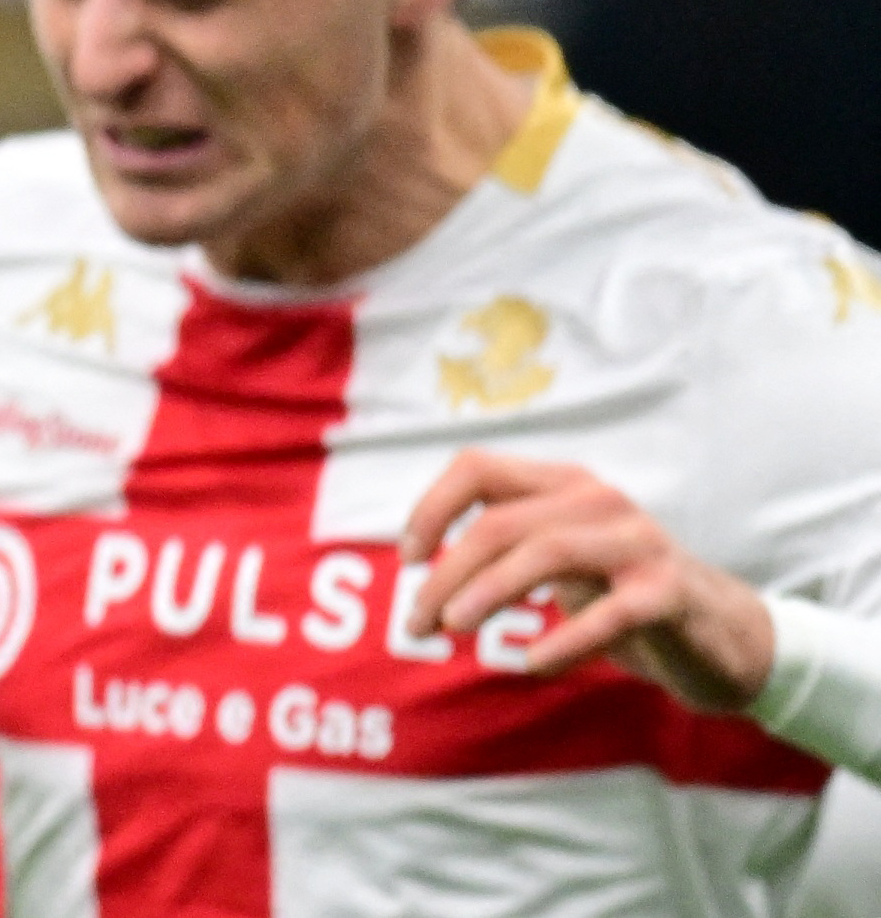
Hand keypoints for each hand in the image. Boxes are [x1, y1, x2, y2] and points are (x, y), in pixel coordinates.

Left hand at [406, 451, 776, 709]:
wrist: (725, 639)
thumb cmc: (622, 595)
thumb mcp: (559, 558)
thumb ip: (505, 544)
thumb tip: (419, 562)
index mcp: (563, 484)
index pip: (477, 468)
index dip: (431, 508)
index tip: (407, 559)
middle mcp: (599, 500)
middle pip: (500, 524)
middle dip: (446, 574)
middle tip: (416, 625)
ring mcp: (639, 543)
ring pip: (546, 555)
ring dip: (488, 593)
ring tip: (454, 630)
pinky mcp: (671, 592)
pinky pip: (611, 612)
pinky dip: (566, 639)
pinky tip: (534, 663)